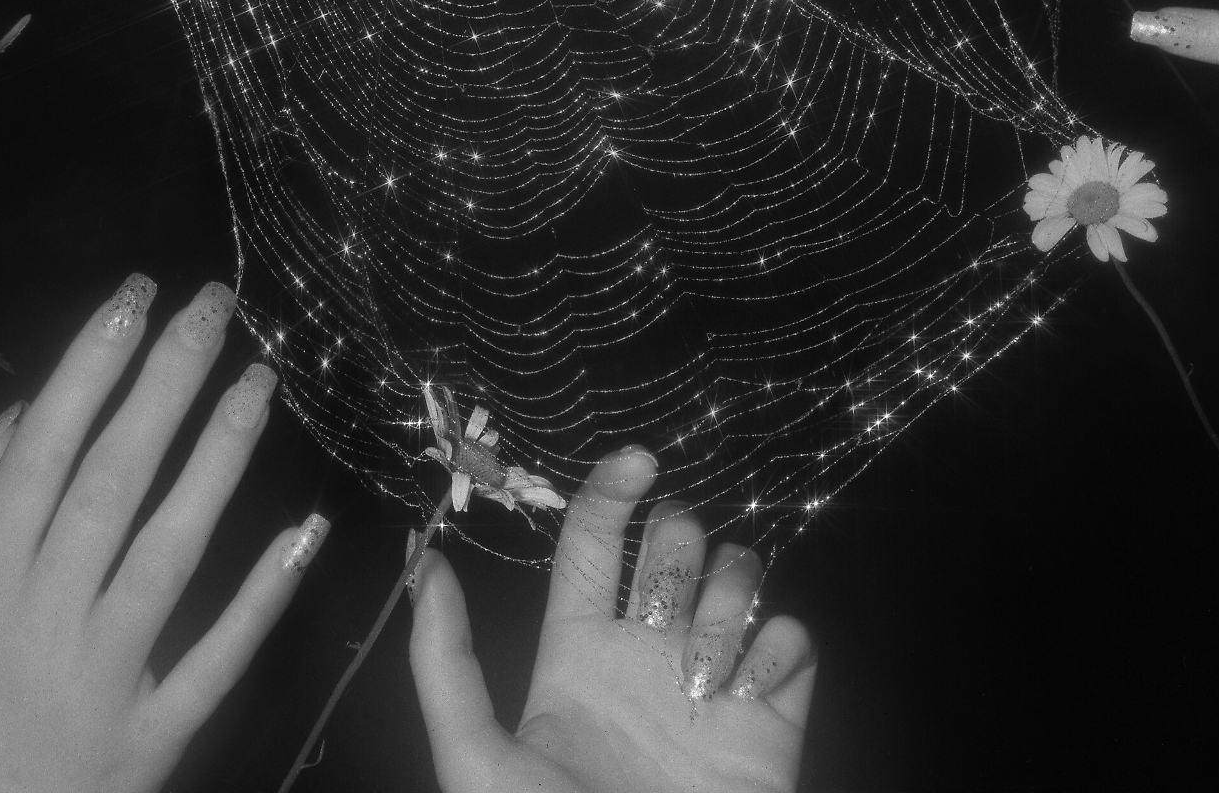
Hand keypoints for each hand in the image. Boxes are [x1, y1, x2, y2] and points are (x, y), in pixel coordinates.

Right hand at [0, 276, 327, 792]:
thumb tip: (13, 417)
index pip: (40, 452)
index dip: (89, 367)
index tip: (133, 296)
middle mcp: (38, 622)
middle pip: (111, 480)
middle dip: (165, 383)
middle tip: (214, 306)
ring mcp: (99, 681)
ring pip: (168, 552)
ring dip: (219, 460)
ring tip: (260, 382)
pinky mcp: (149, 740)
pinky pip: (216, 659)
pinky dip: (263, 595)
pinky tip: (307, 531)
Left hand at [409, 446, 815, 792]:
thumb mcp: (475, 760)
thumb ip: (444, 662)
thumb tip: (422, 560)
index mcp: (577, 650)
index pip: (597, 535)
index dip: (615, 484)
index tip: (640, 459)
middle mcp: (648, 652)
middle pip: (677, 539)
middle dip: (677, 552)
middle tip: (661, 615)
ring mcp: (716, 681)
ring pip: (740, 573)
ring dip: (727, 604)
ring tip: (704, 680)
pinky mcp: (774, 718)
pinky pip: (795, 641)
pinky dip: (779, 649)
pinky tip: (749, 693)